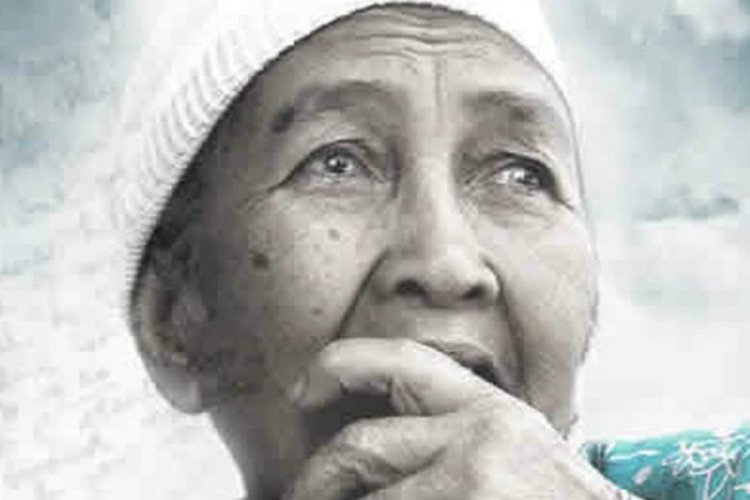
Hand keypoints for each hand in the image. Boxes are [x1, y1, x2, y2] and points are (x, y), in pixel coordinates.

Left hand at [284, 338, 633, 499]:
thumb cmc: (554, 499)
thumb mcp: (513, 445)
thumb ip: (452, 432)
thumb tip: (368, 451)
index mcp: (489, 407)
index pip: (402, 361)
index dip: (339, 365)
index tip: (303, 390)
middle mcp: (481, 435)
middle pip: (363, 444)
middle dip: (316, 477)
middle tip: (299, 495)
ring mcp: (474, 481)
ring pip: (369, 499)